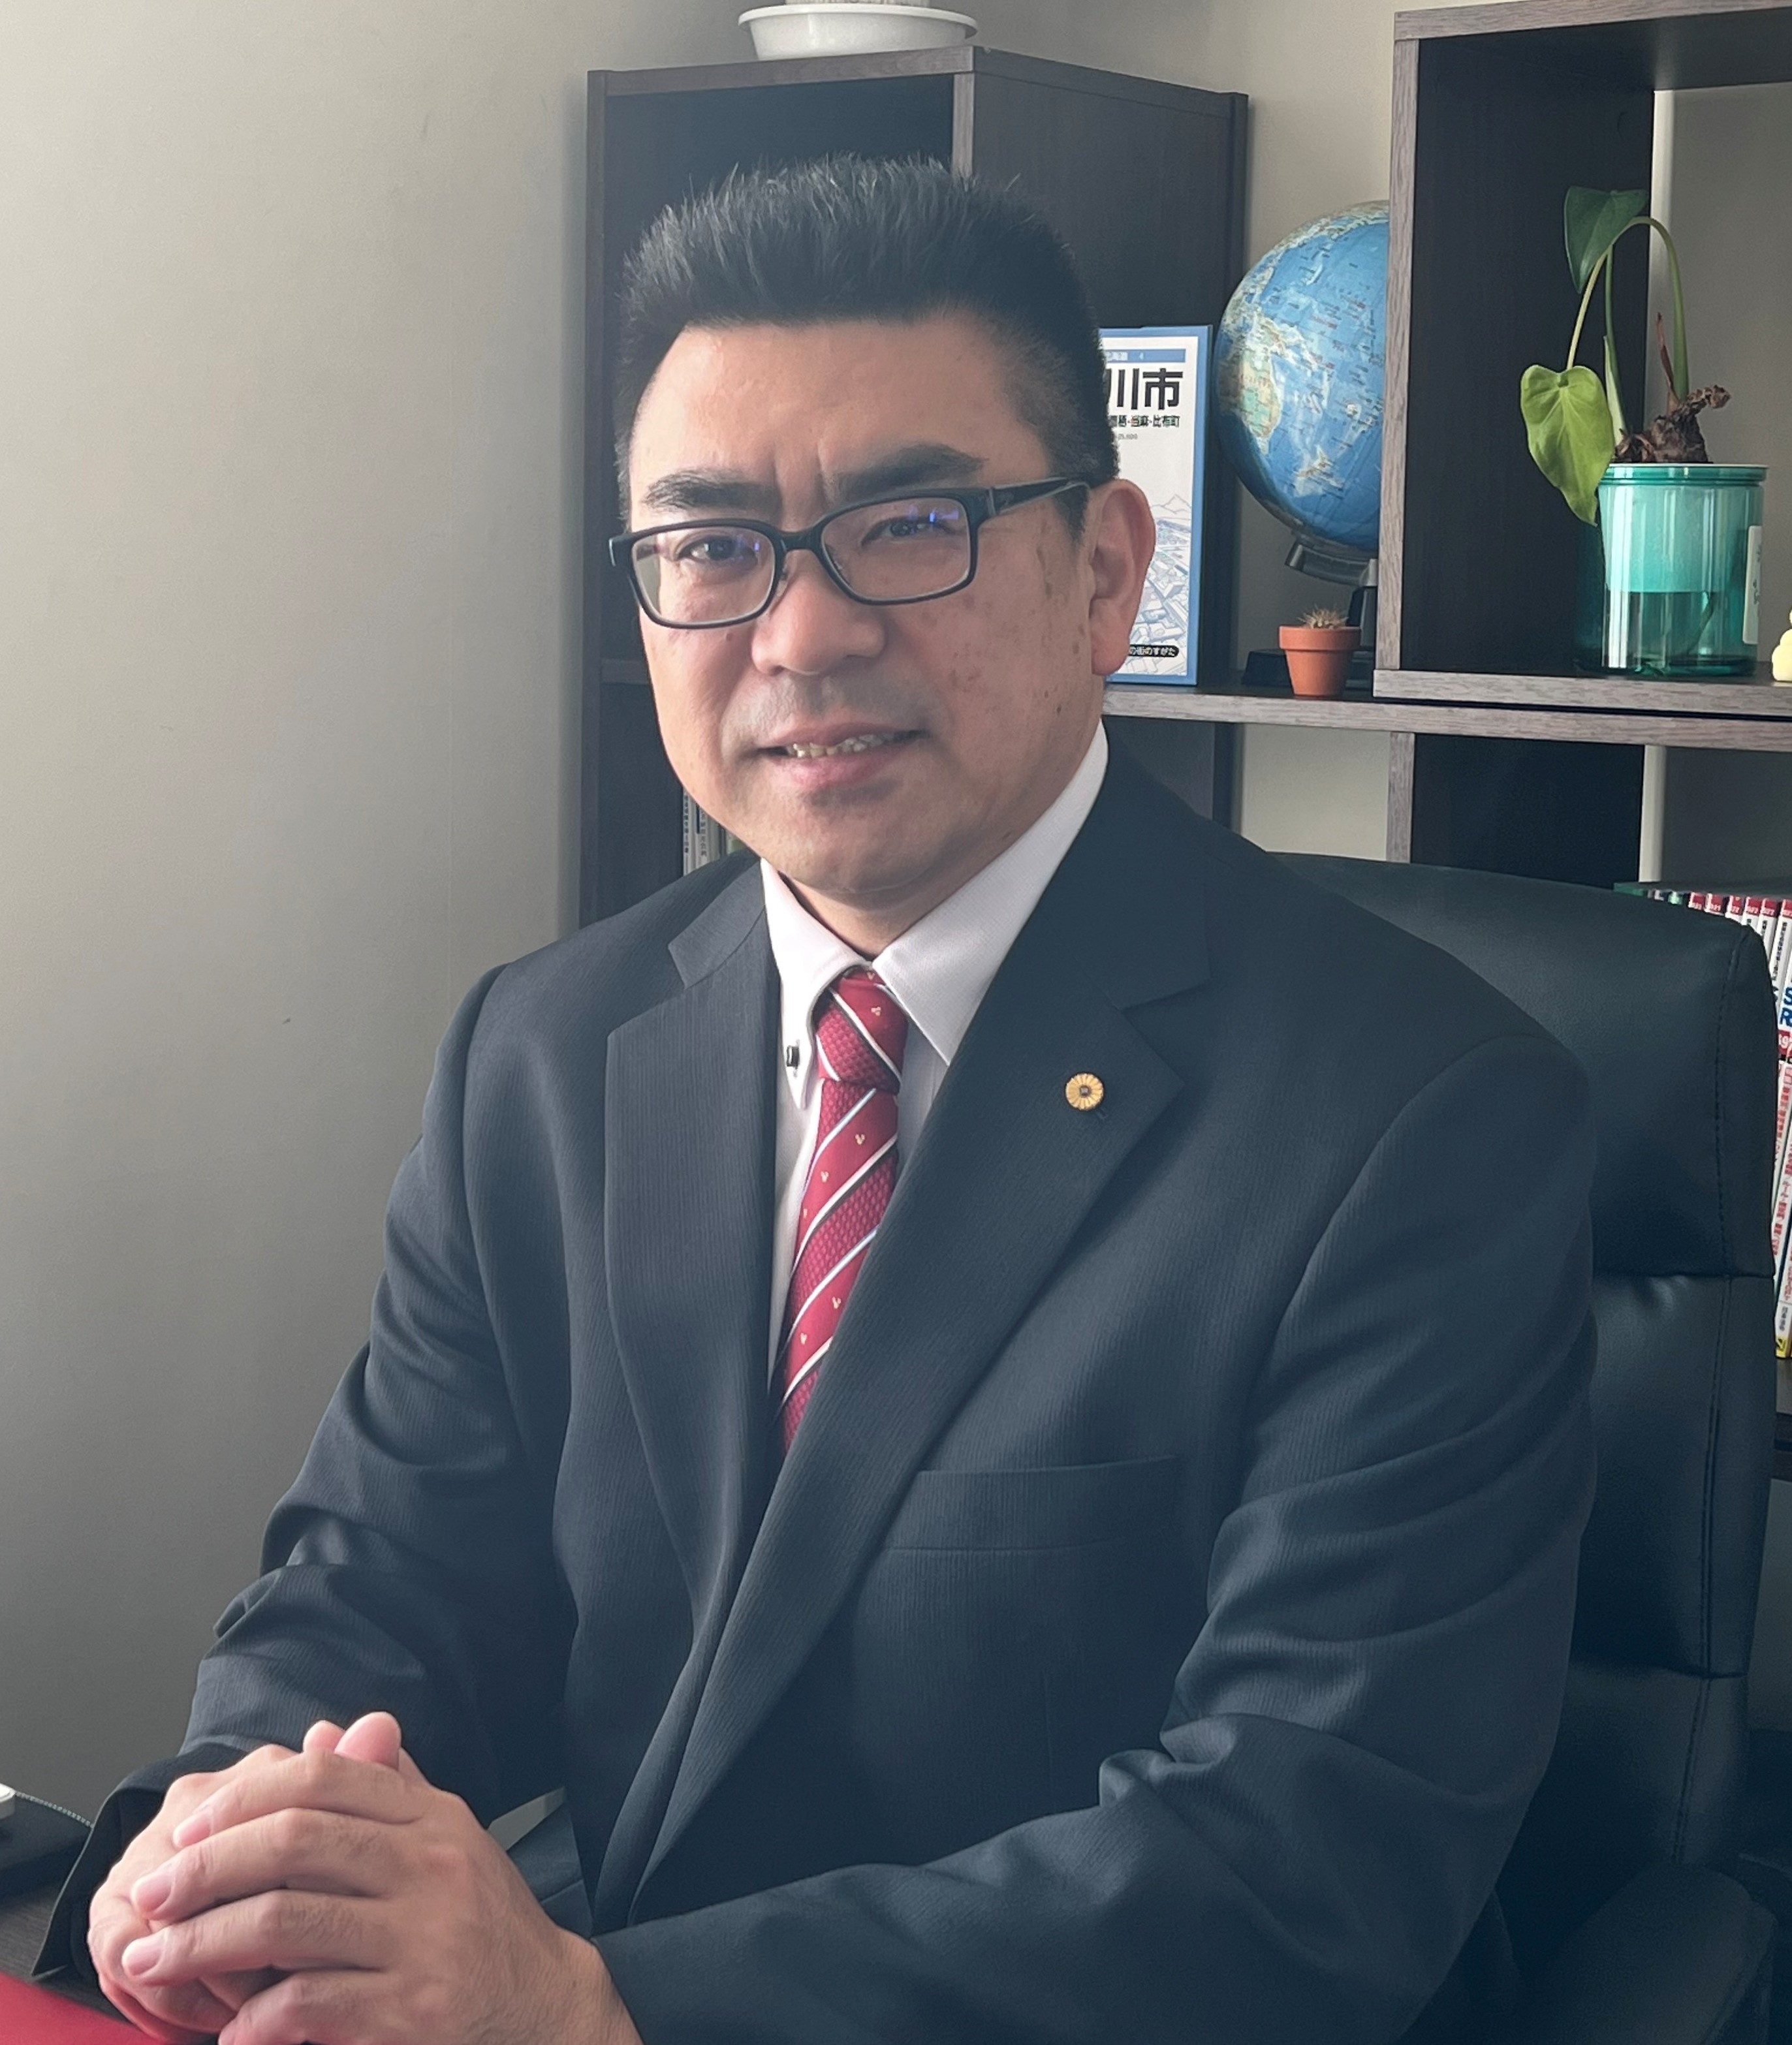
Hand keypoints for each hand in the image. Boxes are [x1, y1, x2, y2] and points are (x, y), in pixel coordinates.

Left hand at [116, 1715, 637, 2044]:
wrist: (547, 2006)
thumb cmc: (483, 1921)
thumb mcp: (449, 1840)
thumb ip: (389, 1788)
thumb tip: (325, 1733)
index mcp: (432, 1817)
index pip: (324, 1779)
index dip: (244, 1798)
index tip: (186, 1829)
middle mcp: (430, 1864)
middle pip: (293, 1843)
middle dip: (204, 1868)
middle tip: (150, 1895)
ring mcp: (424, 1936)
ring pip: (286, 1923)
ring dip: (202, 1944)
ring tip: (153, 1961)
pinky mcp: (415, 2008)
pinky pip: (310, 2004)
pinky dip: (255, 2020)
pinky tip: (227, 2030)